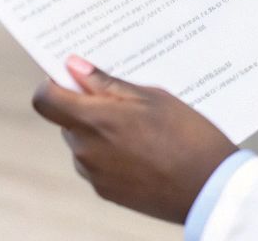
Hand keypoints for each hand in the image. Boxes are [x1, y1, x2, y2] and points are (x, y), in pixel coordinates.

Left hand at [32, 56, 237, 223]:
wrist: (212, 188)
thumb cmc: (187, 136)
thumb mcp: (151, 97)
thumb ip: (106, 83)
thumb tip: (73, 66)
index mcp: (93, 121)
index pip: (45, 98)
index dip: (54, 83)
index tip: (73, 77)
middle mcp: (86, 150)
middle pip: (66, 119)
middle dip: (85, 106)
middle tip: (120, 99)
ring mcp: (95, 174)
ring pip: (82, 142)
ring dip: (98, 131)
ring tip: (138, 128)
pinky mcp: (107, 192)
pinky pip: (96, 164)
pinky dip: (109, 154)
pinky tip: (141, 150)